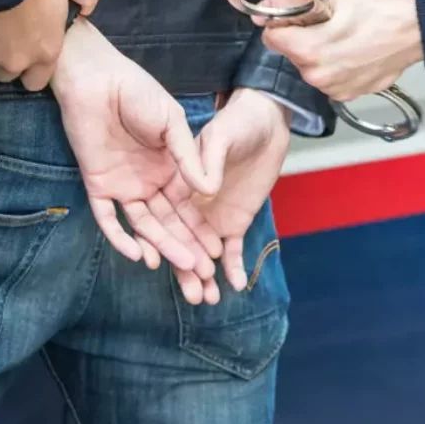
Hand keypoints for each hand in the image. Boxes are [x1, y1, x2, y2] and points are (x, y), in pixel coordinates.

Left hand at [53, 20, 221, 273]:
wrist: (97, 77)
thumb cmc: (138, 92)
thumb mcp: (172, 124)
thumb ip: (188, 157)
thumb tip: (209, 192)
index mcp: (170, 168)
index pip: (188, 207)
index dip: (202, 230)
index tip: (220, 252)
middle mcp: (148, 182)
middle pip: (169, 223)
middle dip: (187, 248)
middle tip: (206, 275)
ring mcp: (123, 185)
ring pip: (145, 225)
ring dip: (163, 247)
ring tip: (183, 268)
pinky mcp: (97, 184)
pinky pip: (108, 218)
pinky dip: (122, 237)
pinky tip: (141, 256)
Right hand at [160, 89, 291, 305]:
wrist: (266, 125)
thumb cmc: (238, 123)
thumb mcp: (221, 136)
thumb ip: (209, 160)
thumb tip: (205, 188)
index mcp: (176, 185)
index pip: (164, 218)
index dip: (161, 241)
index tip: (159, 263)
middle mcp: (189, 207)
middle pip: (181, 243)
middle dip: (185, 271)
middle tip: (192, 297)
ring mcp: (211, 217)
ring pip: (203, 253)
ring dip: (205, 277)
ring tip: (209, 300)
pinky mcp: (234, 222)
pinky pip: (232, 250)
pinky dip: (234, 268)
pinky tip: (236, 284)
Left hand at [254, 0, 423, 101]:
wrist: (416, 27)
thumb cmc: (379, 7)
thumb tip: (265, 8)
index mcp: (308, 50)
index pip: (270, 38)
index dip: (283, 23)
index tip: (302, 16)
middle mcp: (318, 76)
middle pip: (291, 54)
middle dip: (303, 39)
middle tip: (329, 24)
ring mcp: (334, 88)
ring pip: (310, 68)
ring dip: (320, 54)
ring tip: (344, 37)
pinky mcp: (347, 94)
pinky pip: (328, 79)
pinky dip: (336, 67)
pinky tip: (353, 52)